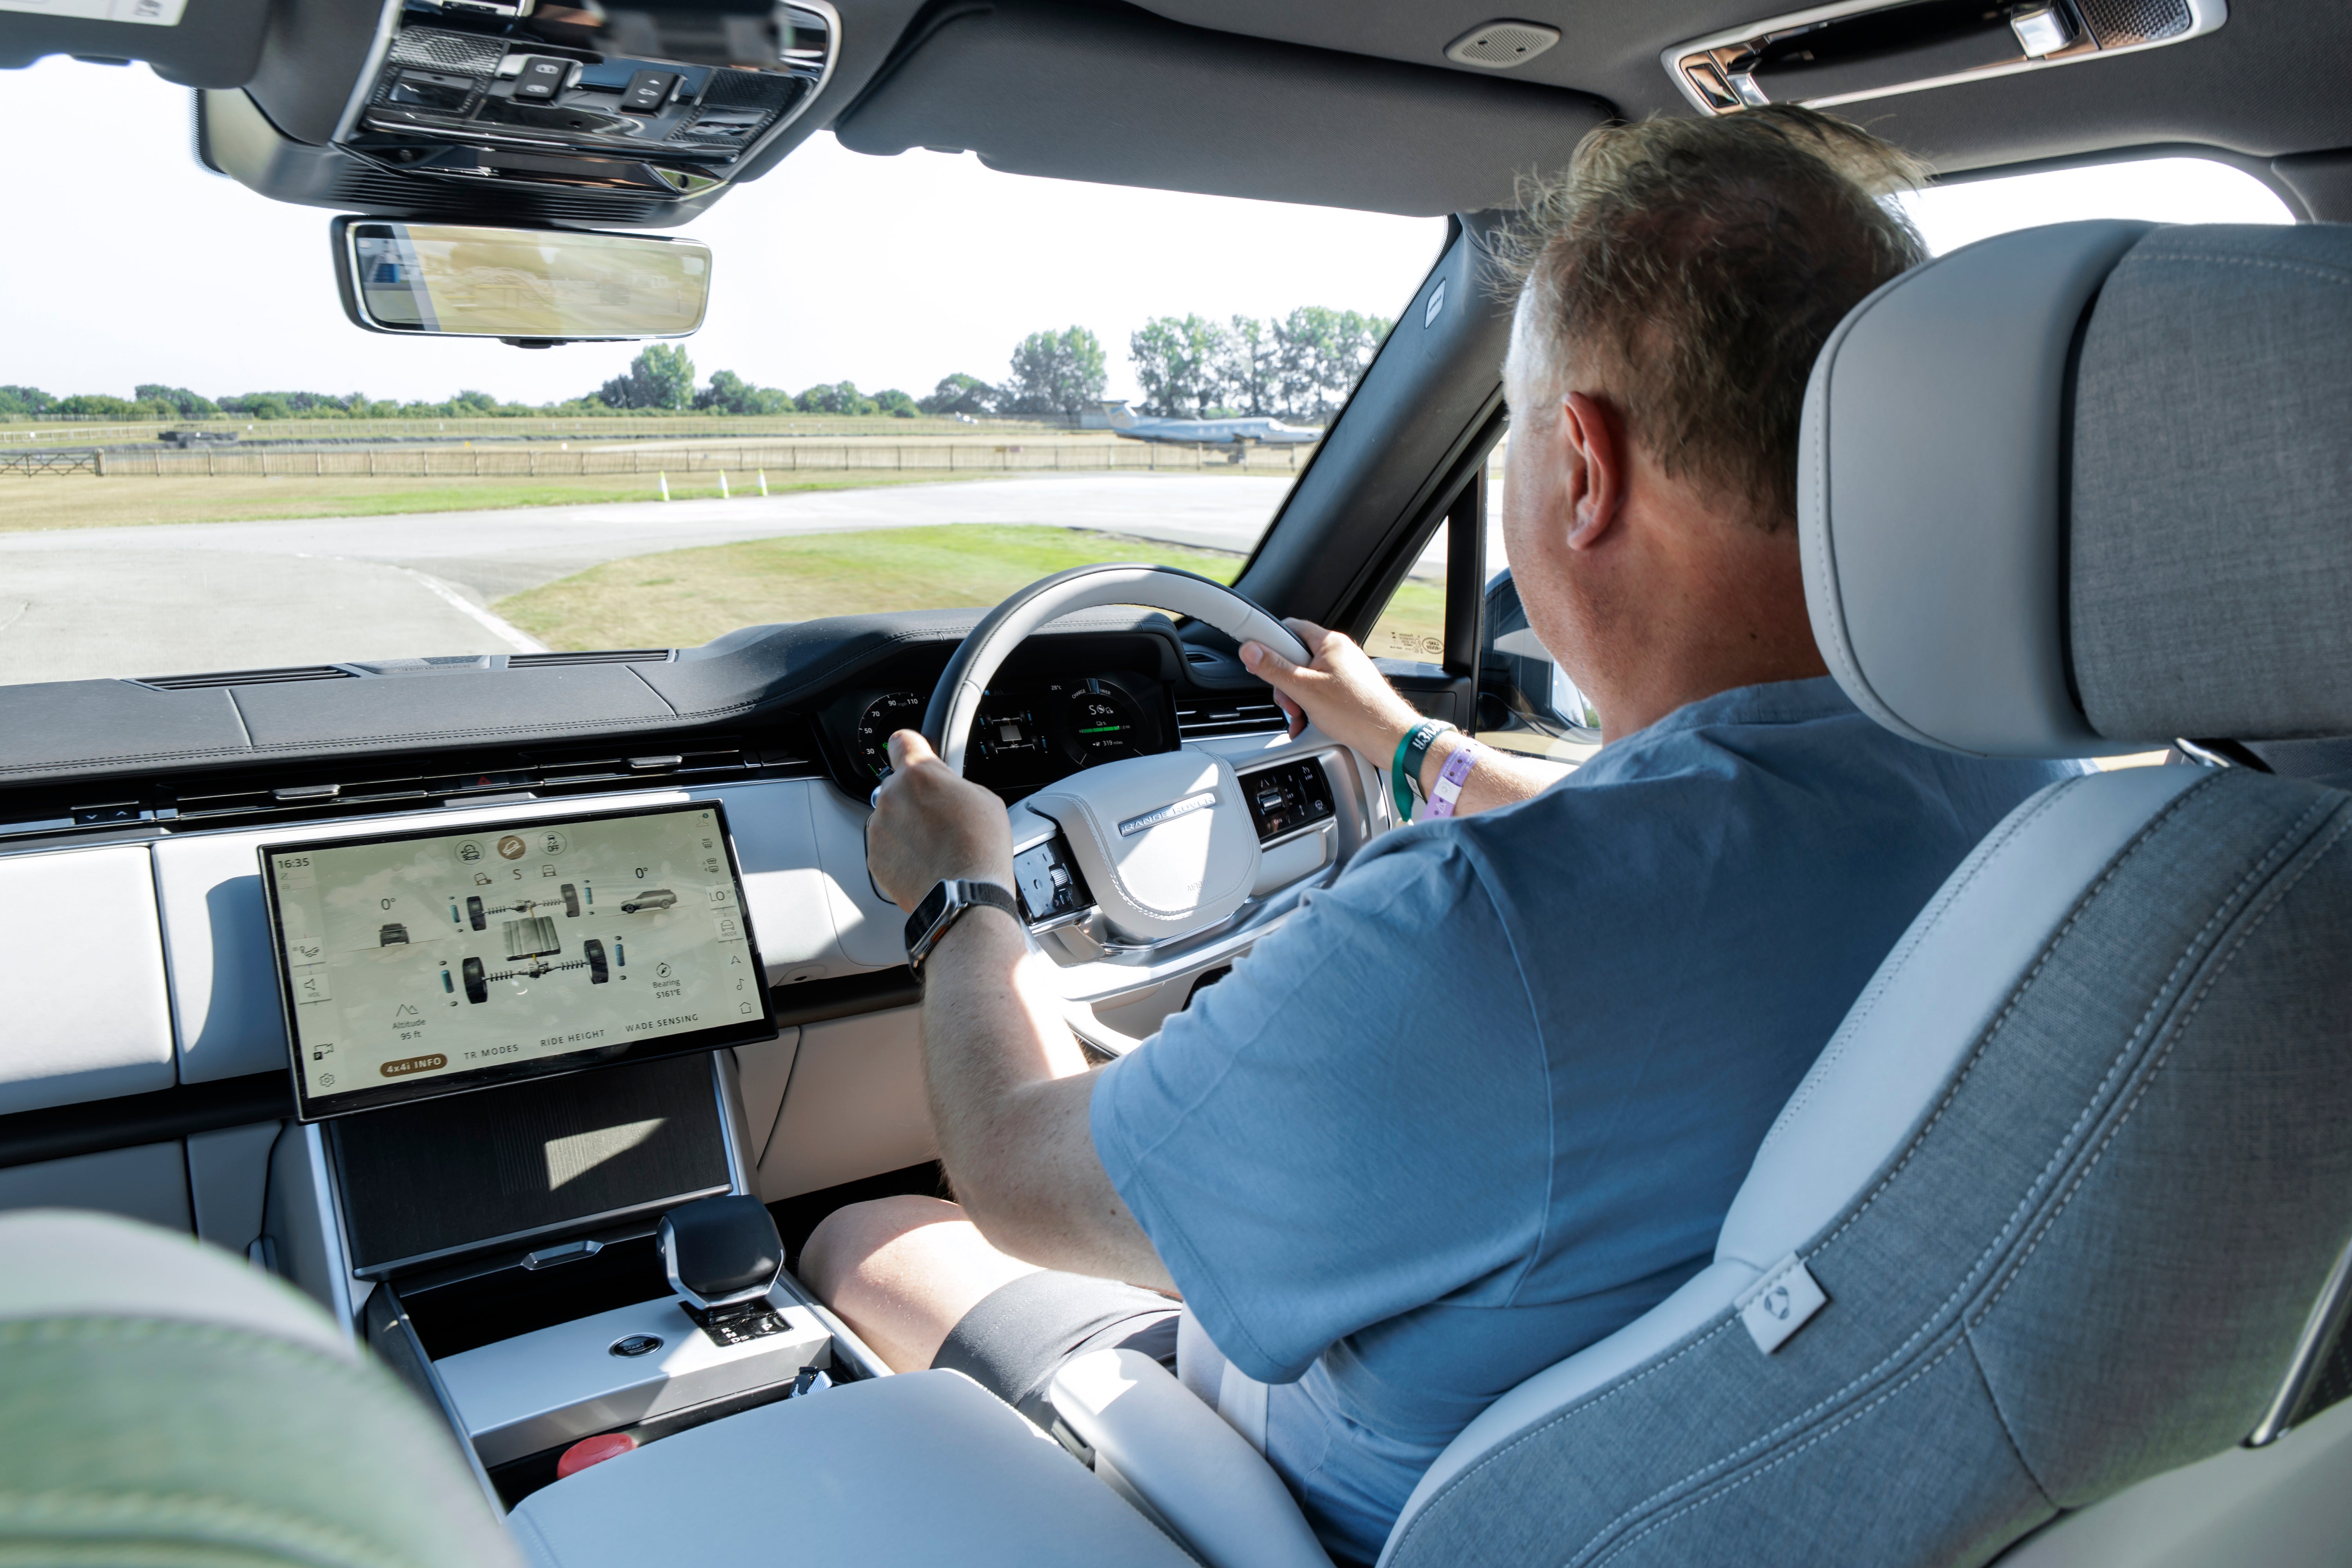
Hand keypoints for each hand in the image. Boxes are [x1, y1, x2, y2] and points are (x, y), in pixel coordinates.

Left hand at [866, 730, 1014, 911]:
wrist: (965, 898)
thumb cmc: (980, 850)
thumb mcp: (984, 798)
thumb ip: (954, 783)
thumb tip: (945, 787)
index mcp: (919, 773)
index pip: (901, 741)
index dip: (911, 748)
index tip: (915, 755)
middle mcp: (892, 795)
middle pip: (898, 785)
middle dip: (916, 797)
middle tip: (941, 817)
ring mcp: (880, 827)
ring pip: (891, 816)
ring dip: (907, 825)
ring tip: (935, 845)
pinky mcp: (875, 856)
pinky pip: (886, 845)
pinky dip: (901, 851)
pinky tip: (925, 861)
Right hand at [1240, 618, 1424, 759]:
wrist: (1389, 738)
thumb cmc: (1357, 712)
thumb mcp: (1306, 689)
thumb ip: (1275, 668)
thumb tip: (1251, 650)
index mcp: (1330, 643)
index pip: (1291, 627)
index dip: (1271, 642)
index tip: (1257, 657)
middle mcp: (1339, 654)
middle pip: (1295, 659)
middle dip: (1285, 684)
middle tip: (1289, 701)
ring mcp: (1345, 673)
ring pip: (1306, 681)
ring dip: (1297, 701)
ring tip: (1302, 717)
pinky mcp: (1348, 692)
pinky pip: (1320, 694)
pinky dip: (1310, 709)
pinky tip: (1308, 724)